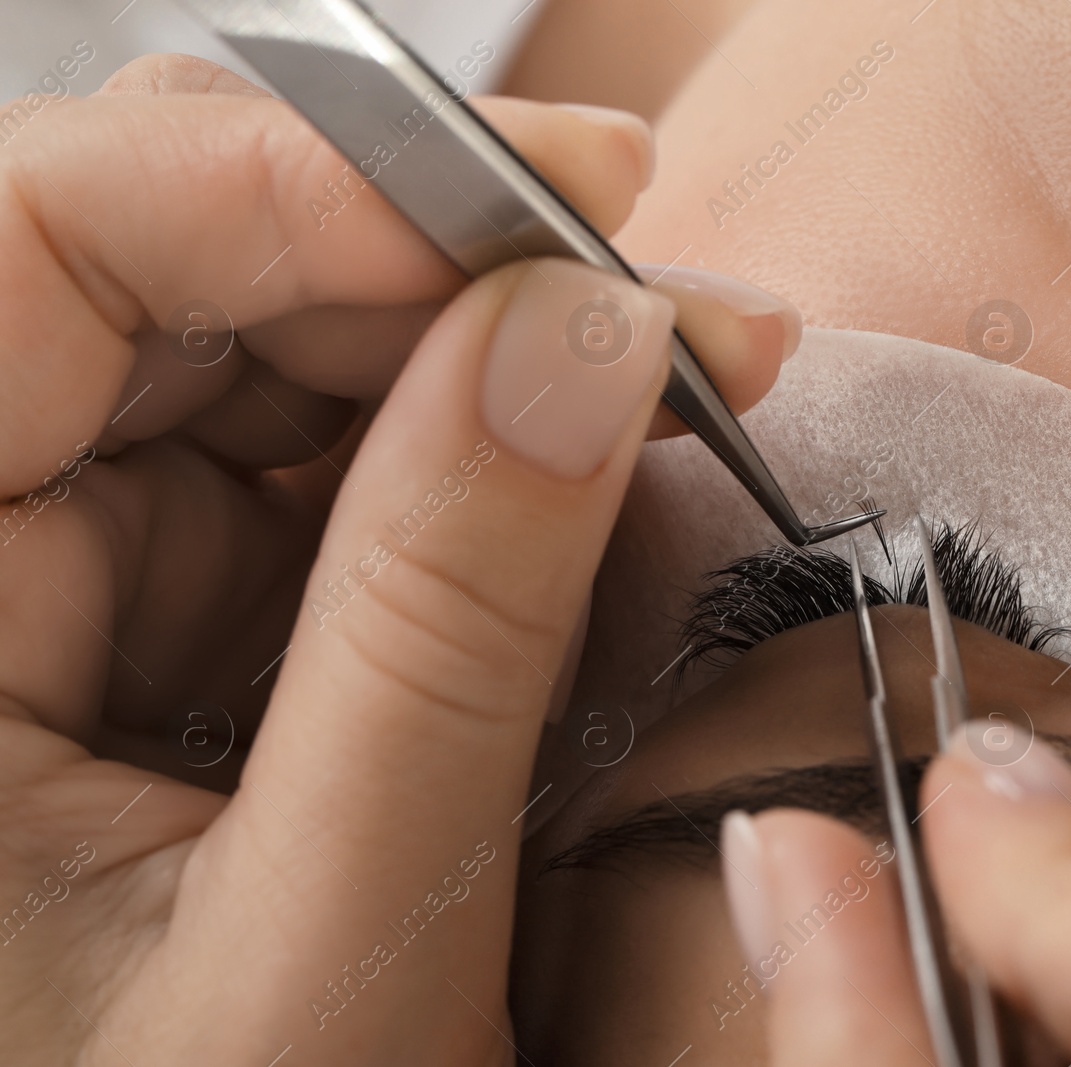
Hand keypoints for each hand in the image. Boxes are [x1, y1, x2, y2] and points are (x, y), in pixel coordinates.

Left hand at [0, 54, 796, 1064]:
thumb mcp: (332, 947)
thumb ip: (445, 635)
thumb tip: (587, 345)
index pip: (23, 250)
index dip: (296, 181)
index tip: (564, 210)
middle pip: (159, 274)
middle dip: (439, 266)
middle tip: (671, 319)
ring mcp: (42, 584)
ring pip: (250, 356)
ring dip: (471, 356)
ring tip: (666, 397)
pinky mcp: (142, 621)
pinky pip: (297, 470)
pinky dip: (452, 459)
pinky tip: (574, 486)